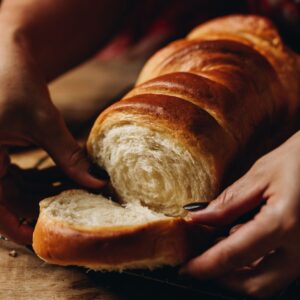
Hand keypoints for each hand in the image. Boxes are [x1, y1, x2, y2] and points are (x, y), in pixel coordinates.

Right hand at [0, 32, 105, 243]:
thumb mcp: (44, 122)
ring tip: (72, 199)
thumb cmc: (17, 83)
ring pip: (15, 192)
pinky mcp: (0, 155)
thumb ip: (69, 156)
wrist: (8, 58)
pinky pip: (18, 178)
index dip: (18, 228)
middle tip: (69, 217)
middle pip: (8, 202)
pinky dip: (41, 182)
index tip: (44, 241)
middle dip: (39, 211)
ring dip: (44, 196)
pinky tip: (63, 182)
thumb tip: (98, 183)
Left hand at [181, 131, 299, 298]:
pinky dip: (253, 265)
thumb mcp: (260, 176)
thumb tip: (198, 218)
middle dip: (222, 278)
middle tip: (199, 261)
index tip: (186, 267)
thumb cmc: (299, 160)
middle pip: (254, 285)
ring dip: (237, 273)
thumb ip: (228, 203)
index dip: (205, 265)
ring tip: (216, 249)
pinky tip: (239, 244)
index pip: (234, 255)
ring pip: (267, 282)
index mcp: (284, 224)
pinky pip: (277, 271)